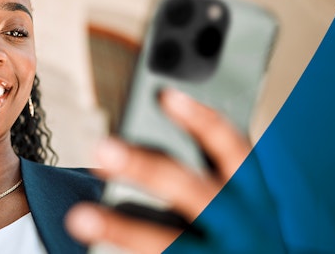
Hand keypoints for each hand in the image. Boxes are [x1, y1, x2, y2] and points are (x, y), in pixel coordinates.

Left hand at [65, 88, 282, 252]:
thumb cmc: (254, 240)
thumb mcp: (249, 206)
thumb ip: (215, 176)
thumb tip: (154, 138)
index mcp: (254, 195)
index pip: (230, 147)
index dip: (200, 119)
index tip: (166, 95)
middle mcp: (242, 224)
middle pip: (190, 189)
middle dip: (146, 168)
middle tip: (102, 149)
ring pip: (167, 241)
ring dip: (121, 228)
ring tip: (80, 217)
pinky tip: (93, 253)